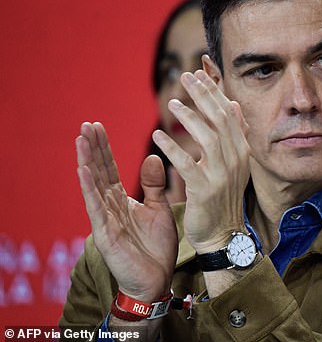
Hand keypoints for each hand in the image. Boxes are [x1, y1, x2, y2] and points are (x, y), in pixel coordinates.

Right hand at [76, 122, 177, 301]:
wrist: (156, 278)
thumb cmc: (156, 246)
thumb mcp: (159, 208)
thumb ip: (154, 185)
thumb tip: (152, 156)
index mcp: (121, 200)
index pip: (109, 168)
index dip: (103, 148)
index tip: (97, 125)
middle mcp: (109, 206)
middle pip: (98, 171)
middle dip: (92, 148)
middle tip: (86, 124)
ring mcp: (104, 219)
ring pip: (93, 185)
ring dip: (86, 162)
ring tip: (80, 139)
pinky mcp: (104, 233)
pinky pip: (95, 208)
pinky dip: (89, 189)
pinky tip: (82, 170)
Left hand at [152, 70, 250, 253]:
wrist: (223, 234)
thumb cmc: (224, 197)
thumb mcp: (234, 163)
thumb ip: (234, 134)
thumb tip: (234, 104)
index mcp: (242, 150)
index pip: (229, 113)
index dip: (213, 92)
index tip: (198, 74)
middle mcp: (236, 159)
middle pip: (220, 119)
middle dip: (203, 95)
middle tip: (185, 77)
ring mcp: (222, 174)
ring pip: (207, 137)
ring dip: (189, 117)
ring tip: (171, 103)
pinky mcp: (205, 189)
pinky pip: (187, 162)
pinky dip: (171, 147)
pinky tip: (157, 134)